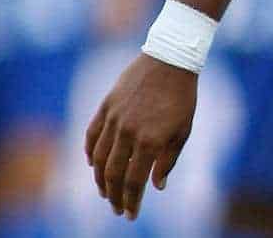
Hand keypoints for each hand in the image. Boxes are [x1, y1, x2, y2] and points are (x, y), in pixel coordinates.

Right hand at [85, 54, 197, 219]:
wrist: (170, 59)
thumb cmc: (182, 96)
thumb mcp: (183, 129)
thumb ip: (168, 160)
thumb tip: (156, 186)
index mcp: (150, 140)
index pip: (133, 181)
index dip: (131, 201)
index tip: (130, 215)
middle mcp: (128, 132)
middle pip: (112, 174)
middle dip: (113, 196)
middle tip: (116, 208)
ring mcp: (114, 118)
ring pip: (98, 158)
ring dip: (99, 179)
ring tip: (104, 191)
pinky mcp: (106, 106)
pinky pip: (91, 135)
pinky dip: (89, 153)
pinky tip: (92, 164)